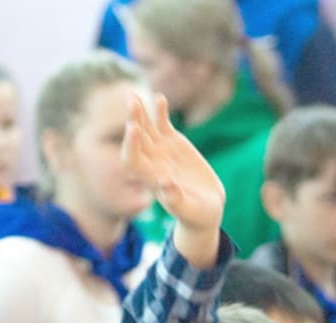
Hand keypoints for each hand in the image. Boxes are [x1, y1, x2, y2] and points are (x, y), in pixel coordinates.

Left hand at [122, 93, 224, 265]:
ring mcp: (160, 151)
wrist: (204, 209)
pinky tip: (160, 98)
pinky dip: (160, 112)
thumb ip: (175, 200)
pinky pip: (162, 125)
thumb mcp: (188, 210)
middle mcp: (151, 162)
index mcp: (150, 178)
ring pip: (146, 128)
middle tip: (131, 101)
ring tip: (135, 95)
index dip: (131, 143)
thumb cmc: (196, 215)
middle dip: (133, 120)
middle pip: (136, 138)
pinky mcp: (173, 144)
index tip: (133, 128)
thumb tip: (164, 186)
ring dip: (141, 112)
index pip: (132, 159)